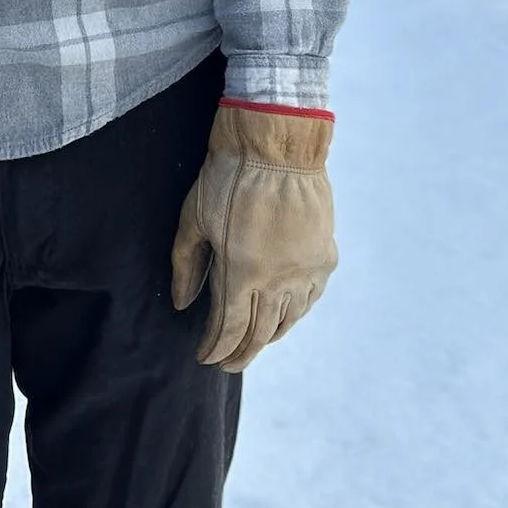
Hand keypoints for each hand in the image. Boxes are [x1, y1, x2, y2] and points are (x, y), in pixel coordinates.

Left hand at [170, 101, 336, 371]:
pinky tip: (284, 316)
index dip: (216, 349)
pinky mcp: (324, 257)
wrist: (276, 144)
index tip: (205, 358)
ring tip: (252, 344)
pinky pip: (310, 300)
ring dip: (268, 338)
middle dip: (240, 353)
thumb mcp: (193, 217)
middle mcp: (278, 281)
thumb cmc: (227, 177)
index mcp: (242, 273)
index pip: (229, 329)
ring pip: (288, 322)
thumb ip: (185, 264)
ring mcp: (305, 271)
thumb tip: (182, 303)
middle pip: (260, 334)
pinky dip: (294, 315)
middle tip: (226, 363)